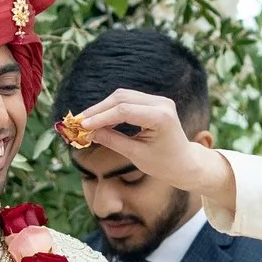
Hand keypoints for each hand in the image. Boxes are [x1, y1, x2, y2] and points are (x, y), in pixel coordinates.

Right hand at [69, 90, 235, 209]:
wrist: (185, 163)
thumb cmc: (163, 164)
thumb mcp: (136, 155)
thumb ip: (112, 141)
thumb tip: (87, 133)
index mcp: (161, 117)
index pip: (124, 111)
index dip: (100, 117)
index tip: (81, 126)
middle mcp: (161, 103)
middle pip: (121, 98)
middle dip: (97, 110)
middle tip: (77, 122)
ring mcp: (158, 100)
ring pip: (122, 96)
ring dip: (102, 108)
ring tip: (85, 123)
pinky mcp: (153, 102)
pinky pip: (127, 100)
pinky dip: (111, 109)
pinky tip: (98, 121)